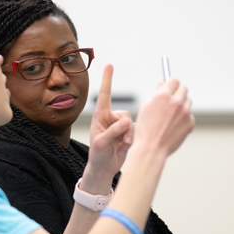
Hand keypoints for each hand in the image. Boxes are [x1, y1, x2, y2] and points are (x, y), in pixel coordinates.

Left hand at [82, 65, 133, 193]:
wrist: (104, 168)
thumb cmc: (98, 155)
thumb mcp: (102, 143)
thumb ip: (113, 131)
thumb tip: (126, 122)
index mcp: (100, 116)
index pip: (105, 94)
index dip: (107, 79)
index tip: (109, 65)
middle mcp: (111, 118)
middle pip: (124, 114)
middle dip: (124, 128)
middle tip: (118, 140)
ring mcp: (120, 125)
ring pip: (132, 123)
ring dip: (128, 136)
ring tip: (121, 146)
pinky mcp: (128, 133)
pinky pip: (136, 131)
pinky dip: (132, 140)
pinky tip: (124, 147)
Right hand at [133, 78, 193, 156]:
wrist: (151, 149)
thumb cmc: (145, 130)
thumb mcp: (146, 108)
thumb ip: (157, 94)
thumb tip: (163, 84)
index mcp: (163, 95)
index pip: (174, 80)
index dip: (171, 84)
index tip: (170, 87)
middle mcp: (176, 102)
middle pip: (184, 89)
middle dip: (178, 93)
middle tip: (172, 100)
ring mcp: (185, 113)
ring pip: (188, 102)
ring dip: (182, 105)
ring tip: (171, 116)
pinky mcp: (190, 123)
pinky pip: (189, 115)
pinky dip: (184, 119)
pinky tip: (174, 126)